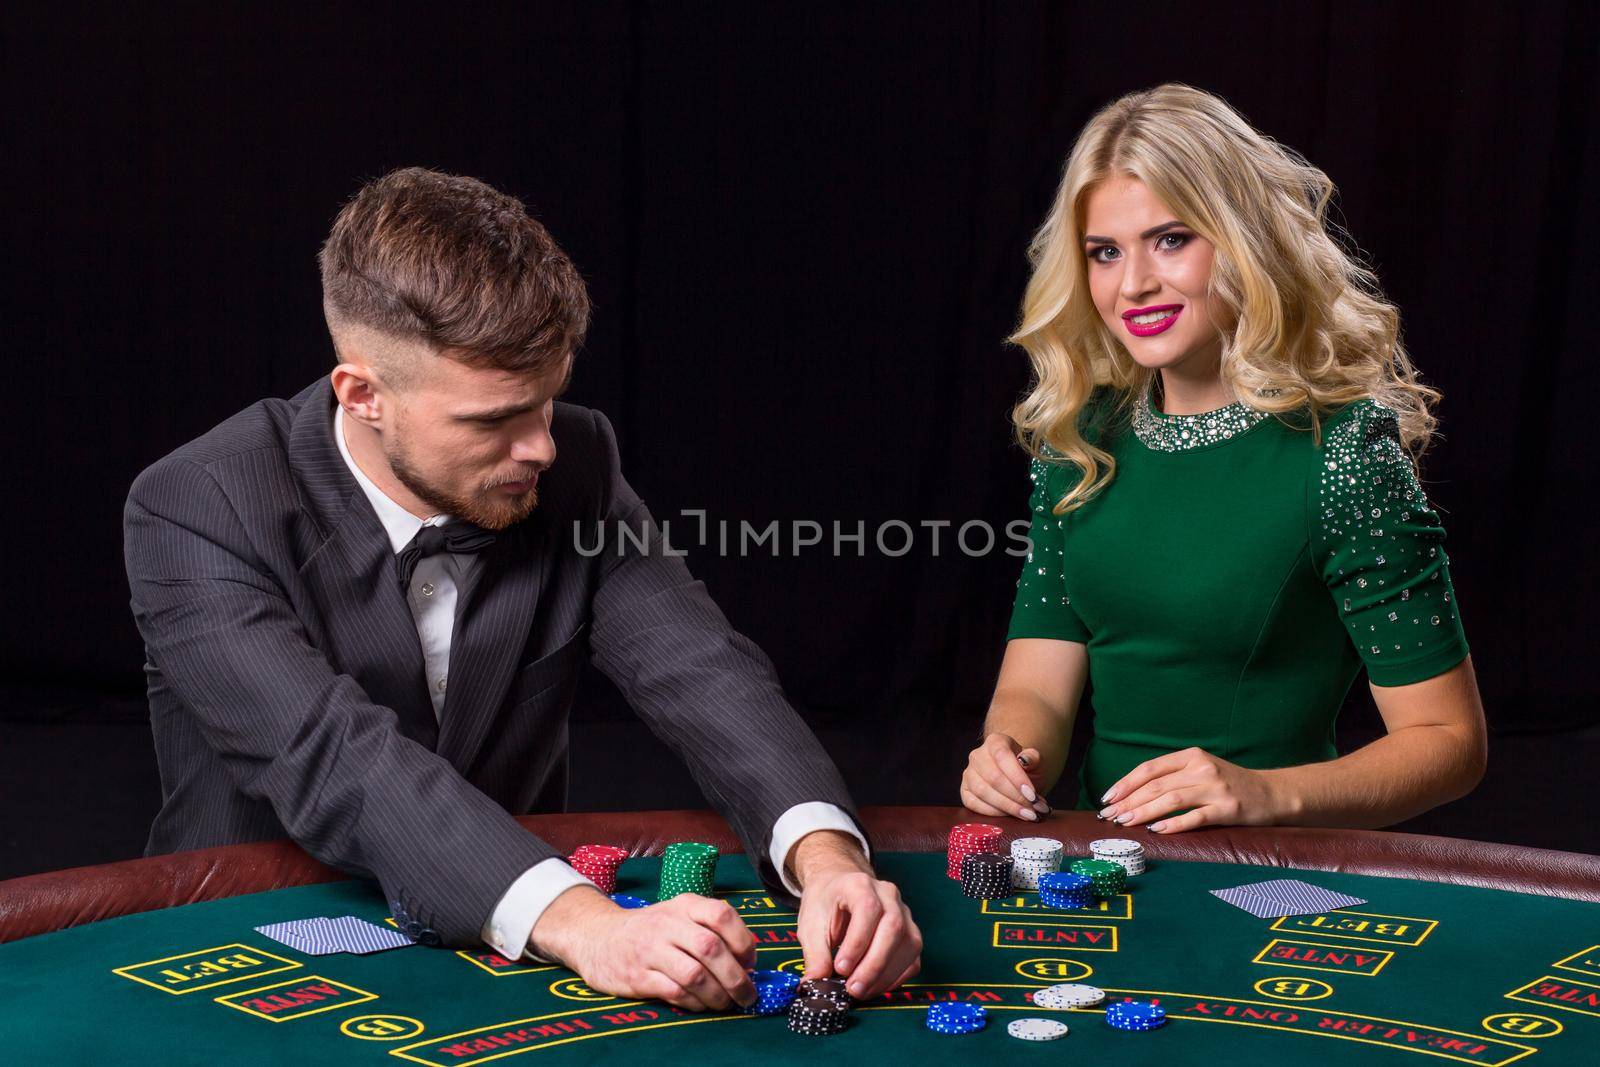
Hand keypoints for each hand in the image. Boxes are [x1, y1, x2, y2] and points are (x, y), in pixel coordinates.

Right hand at [529, 886, 757, 1011]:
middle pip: (711, 949)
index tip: (751, 962)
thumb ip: (711, 928)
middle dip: (736, 977)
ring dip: (718, 995)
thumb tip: (748, 959)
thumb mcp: (679, 914)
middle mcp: (667, 924)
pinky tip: (702, 1005)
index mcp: (684, 905)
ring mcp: (650, 950)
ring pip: (695, 974)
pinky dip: (695, 1003)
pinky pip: (675, 992)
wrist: (598, 937)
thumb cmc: (651, 929)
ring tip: (726, 1003)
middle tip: (747, 994)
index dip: (743, 941)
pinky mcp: (638, 976)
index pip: (721, 914)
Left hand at [790, 830, 921, 999]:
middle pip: (893, 928)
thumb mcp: (810, 925)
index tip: (840, 968)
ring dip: (886, 975)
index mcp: (860, 885)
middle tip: (853, 988)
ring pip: (909, 944)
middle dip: (874, 964)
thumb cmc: (825, 904)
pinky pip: (913, 958)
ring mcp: (904, 912)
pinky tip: (875, 987)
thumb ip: (815, 955)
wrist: (838, 887)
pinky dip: (897, 977)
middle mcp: (888, 894)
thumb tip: (815, 985)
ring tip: (861, 991)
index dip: (857, 942)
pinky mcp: (910, 932)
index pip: (868, 909)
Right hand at [960, 732, 1051, 820]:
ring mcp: (968, 773)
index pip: (1002, 756)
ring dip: (1006, 806)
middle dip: (1015, 796)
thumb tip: (1026, 760)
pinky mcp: (964, 791)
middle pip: (993, 777)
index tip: (1032, 795)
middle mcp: (977, 755)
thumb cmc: (1025, 768)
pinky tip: (1009, 815)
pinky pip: (973, 804)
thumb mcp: (1035, 761)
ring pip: (982, 791)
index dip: (1017, 777)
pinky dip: (993, 812)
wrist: (1013, 775)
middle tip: (1033, 809)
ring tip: (1026, 814)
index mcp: (995, 742)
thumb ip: (1034, 759)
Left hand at [1098, 747, 1286, 832]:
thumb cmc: (1229, 784)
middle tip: (1109, 816)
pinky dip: (1174, 824)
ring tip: (1125, 823)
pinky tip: (1156, 831)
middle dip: (1128, 802)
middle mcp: (1202, 768)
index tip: (1108, 798)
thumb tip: (1132, 795)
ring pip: (1171, 800)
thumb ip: (1173, 776)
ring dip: (1144, 812)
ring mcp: (1216, 788)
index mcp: (1191, 756)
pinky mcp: (1228, 809)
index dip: (1126, 783)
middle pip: (1156, 785)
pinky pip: (1195, 817)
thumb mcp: (1200, 770)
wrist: (1272, 794)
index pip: (1150, 768)